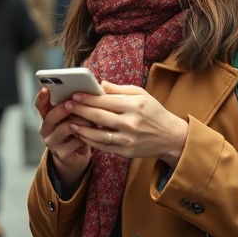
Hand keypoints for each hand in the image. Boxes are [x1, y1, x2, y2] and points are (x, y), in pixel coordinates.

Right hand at [35, 87, 92, 188]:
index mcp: (47, 117)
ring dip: (81, 121)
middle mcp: (46, 129)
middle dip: (65, 107)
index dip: (42, 97)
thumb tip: (88, 89)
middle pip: (51, 116)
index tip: (47, 89)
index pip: (40, 105)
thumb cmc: (76, 131)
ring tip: (93, 119)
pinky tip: (94, 133)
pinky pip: (76, 141)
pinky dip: (87, 135)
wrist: (76, 156)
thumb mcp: (73, 117)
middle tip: (76, 102)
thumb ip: (75, 104)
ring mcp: (52, 142)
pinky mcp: (62, 154)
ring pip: (66, 127)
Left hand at [66, 81, 188, 166]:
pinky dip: (90, 141)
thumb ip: (119, 90)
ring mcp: (128, 139)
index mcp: (135, 106)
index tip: (75, 95)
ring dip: (82, 128)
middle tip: (67, 106)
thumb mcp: (141, 94)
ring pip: (99, 135)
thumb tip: (99, 84)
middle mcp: (132, 123)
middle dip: (80, 111)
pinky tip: (82, 134)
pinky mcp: (126, 152)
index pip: (106, 101)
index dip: (88, 98)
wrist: (170, 137)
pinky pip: (103, 146)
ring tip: (70, 122)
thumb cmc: (153, 112)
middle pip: (99, 116)